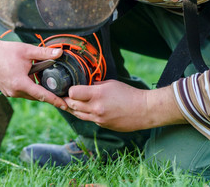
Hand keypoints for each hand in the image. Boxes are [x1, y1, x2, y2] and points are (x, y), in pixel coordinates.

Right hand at [0, 21, 67, 108]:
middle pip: (37, 96)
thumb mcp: (27, 50)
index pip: (42, 95)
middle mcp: (14, 92)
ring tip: (46, 83)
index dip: (55, 100)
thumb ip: (44, 53)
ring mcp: (9, 93)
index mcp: (20, 83)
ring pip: (29, 95)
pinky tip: (33, 79)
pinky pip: (22, 93)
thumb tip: (60, 52)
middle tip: (61, 94)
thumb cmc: (5, 51)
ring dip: (38, 90)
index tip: (65, 106)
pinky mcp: (7, 91)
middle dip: (49, 95)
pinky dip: (29, 89)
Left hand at [63, 79, 186, 131]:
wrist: (143, 110)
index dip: (70, 90)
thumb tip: (83, 85)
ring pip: (77, 114)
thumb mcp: (110, 84)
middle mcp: (96, 108)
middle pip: (72, 105)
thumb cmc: (128, 94)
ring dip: (73, 109)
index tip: (72, 89)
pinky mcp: (102, 125)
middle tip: (66, 96)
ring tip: (71, 103)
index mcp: (97, 94)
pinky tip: (88, 109)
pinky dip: (86, 114)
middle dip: (68, 100)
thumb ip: (95, 85)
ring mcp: (98, 119)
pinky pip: (88, 119)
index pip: (73, 93)